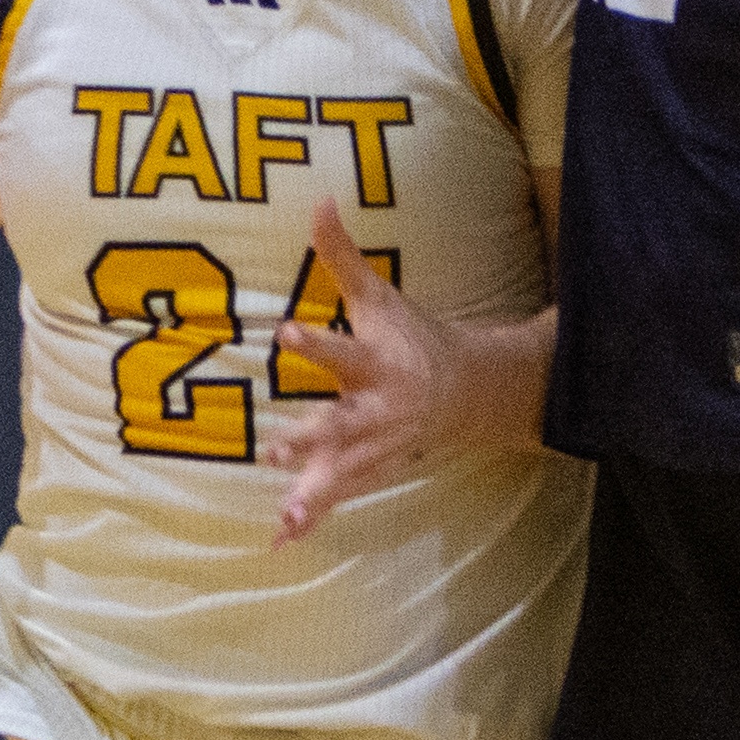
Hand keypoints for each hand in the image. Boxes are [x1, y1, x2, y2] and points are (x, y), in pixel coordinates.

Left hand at [262, 201, 445, 542]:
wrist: (465, 392)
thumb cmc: (409, 337)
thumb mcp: (377, 295)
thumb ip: (341, 255)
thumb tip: (319, 198)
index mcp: (377, 365)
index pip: (342, 350)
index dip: (315, 342)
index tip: (286, 331)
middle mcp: (375, 412)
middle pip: (341, 425)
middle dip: (310, 439)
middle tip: (274, 449)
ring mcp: (373, 449)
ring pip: (341, 474)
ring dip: (313, 494)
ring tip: (285, 516)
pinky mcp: (366, 472)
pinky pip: (336, 499)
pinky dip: (311, 520)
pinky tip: (280, 540)